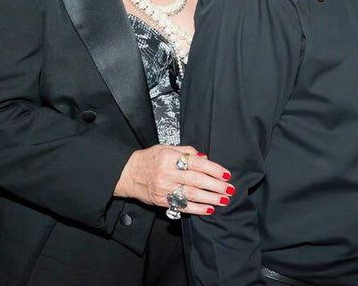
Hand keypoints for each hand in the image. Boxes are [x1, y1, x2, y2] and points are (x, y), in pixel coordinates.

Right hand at [114, 145, 233, 215]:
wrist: (128, 173)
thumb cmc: (149, 159)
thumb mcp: (166, 148)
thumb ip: (186, 151)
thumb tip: (205, 158)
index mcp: (169, 157)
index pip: (196, 163)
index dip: (213, 169)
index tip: (226, 174)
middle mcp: (167, 173)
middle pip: (196, 180)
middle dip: (215, 186)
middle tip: (229, 189)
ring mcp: (164, 189)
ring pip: (191, 195)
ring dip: (210, 199)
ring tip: (223, 200)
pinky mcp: (161, 201)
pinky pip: (182, 206)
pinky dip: (197, 209)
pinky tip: (209, 209)